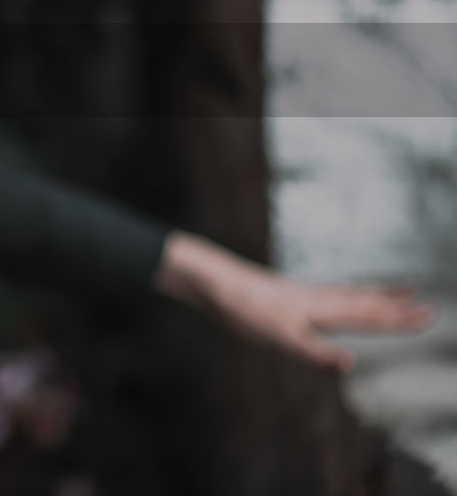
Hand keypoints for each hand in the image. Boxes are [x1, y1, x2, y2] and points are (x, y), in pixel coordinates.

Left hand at [153, 231, 434, 372]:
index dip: (398, 318)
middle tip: (429, 305)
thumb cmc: (245, 309)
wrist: (215, 282)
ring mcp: (303, 295)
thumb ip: (315, 353)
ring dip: (377, 295)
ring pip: (349, 294)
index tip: (430, 315)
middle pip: (365, 302)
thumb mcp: (280, 337)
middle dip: (397, 307)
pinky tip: (341, 297)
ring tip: (400, 290)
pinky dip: (348, 293)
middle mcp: (317, 299)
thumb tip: (352, 364)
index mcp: (321, 310)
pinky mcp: (289, 295)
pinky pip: (329, 293)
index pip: (369, 315)